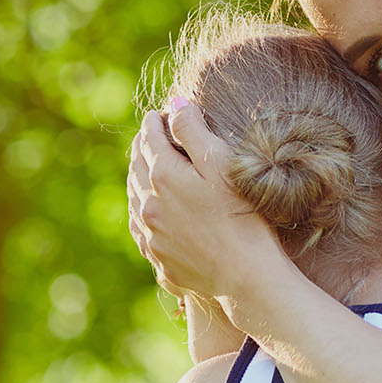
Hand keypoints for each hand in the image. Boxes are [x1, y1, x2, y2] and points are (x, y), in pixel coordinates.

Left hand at [126, 101, 283, 300]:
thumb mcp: (221, 165)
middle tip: (147, 137)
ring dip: (138, 180)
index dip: (154, 123)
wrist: (246, 277)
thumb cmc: (242, 217)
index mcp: (163, 178)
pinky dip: (142, 213)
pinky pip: (142, 231)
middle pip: (137, 169)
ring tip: (144, 170)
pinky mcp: (160, 261)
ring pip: (135, 200)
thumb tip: (174, 105)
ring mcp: (152, 237)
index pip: (150, 140)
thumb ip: (194, 131)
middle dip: (142, 149)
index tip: (157, 114)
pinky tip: (148, 213)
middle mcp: (149, 206)